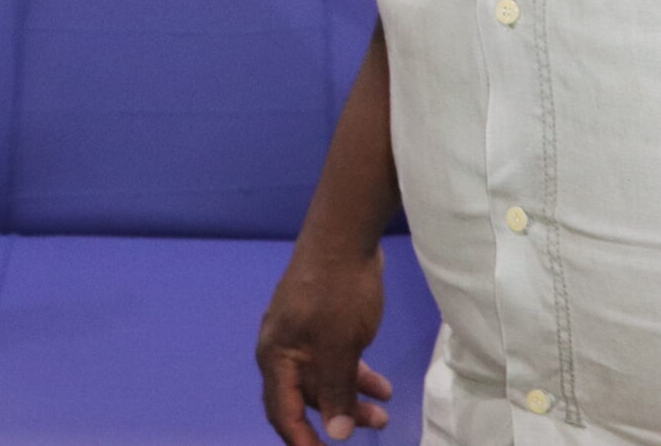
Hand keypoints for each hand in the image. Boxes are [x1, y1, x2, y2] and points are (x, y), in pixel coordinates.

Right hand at [259, 241, 392, 443]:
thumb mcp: (340, 346)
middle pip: (306, 398)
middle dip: (338, 417)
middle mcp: (284, 350)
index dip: (302, 439)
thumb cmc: (336, 291)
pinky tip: (382, 384)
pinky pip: (335, 361)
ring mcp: (303, 336)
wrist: (345, 235)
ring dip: (352, 397)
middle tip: (375, 426)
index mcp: (276, 356)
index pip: (282, 412)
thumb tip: (337, 434)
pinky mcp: (323, 325)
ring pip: (324, 380)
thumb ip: (336, 390)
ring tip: (383, 410)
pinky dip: (356, 375)